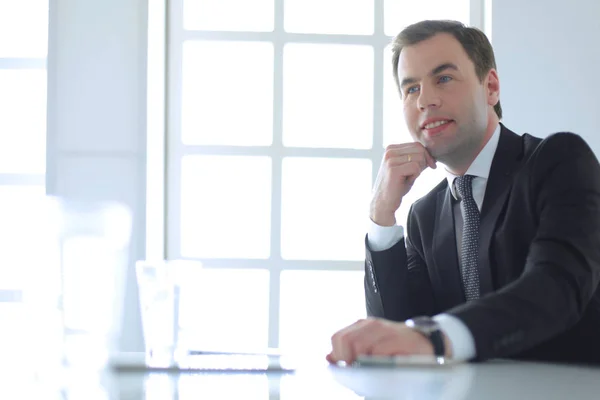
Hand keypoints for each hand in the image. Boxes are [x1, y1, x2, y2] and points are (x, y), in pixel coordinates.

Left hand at [326, 317, 448, 364]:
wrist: (428, 345)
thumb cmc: (397, 351)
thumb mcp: (371, 351)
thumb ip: (350, 354)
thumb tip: (329, 359)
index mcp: (361, 327)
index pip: (337, 338)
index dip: (338, 357)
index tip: (347, 370)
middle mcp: (371, 325)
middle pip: (345, 342)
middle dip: (347, 361)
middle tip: (358, 372)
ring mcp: (385, 329)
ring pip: (359, 345)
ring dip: (361, 363)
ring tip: (370, 371)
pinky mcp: (398, 338)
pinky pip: (378, 351)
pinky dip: (377, 362)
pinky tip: (383, 367)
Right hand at [370, 143, 435, 225]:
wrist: (383, 202)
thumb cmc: (396, 186)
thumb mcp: (407, 169)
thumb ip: (416, 159)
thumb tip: (431, 154)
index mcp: (391, 149)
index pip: (417, 145)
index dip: (427, 156)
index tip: (431, 166)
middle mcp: (389, 151)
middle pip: (419, 149)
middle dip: (424, 162)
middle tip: (416, 174)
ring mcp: (390, 160)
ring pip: (419, 157)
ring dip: (418, 170)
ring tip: (408, 178)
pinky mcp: (393, 169)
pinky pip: (416, 167)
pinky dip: (415, 175)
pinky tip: (405, 181)